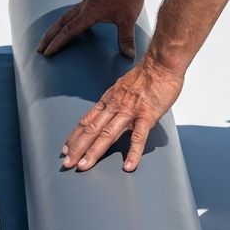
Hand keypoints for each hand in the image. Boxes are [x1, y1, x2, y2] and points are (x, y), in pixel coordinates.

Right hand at [37, 0, 144, 58]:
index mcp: (89, 12)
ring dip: (54, 29)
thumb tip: (129, 57)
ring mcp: (86, 2)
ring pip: (64, 17)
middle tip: (38, 50)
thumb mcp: (129, 18)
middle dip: (48, 37)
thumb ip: (126, 38)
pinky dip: (65, 21)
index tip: (46, 53)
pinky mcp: (91, 0)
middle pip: (60, 23)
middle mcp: (84, 7)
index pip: (68, 30)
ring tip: (47, 39)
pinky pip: (72, 12)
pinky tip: (69, 25)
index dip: (57, 43)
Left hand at [61, 55, 183, 171]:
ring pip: (108, 134)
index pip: (87, 120)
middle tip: (67, 163)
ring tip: (84, 166)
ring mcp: (130, 111)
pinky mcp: (147, 116)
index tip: (66, 148)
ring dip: (94, 151)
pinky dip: (133, 153)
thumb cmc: (148, 73)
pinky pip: (139, 137)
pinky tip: (128, 166)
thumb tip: (115, 110)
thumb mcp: (124, 85)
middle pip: (92, 129)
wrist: (162, 63)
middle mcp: (116, 106)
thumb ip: (118, 100)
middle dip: (78, 148)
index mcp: (110, 99)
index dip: (76, 135)